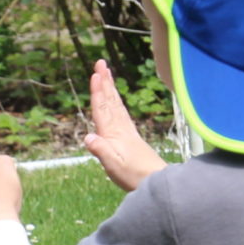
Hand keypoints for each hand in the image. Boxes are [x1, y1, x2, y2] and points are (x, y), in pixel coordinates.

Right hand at [84, 60, 166, 191]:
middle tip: (100, 63)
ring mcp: (127, 132)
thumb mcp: (114, 166)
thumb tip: (88, 137)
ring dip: (110, 88)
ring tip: (107, 74)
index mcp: (113, 134)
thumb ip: (101, 151)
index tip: (96, 74)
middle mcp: (120, 129)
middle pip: (110, 101)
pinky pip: (121, 113)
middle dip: (105, 82)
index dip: (98, 91)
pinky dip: (116, 102)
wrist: (156, 181)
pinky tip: (115, 100)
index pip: (103, 109)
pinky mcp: (131, 137)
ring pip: (116, 105)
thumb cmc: (134, 176)